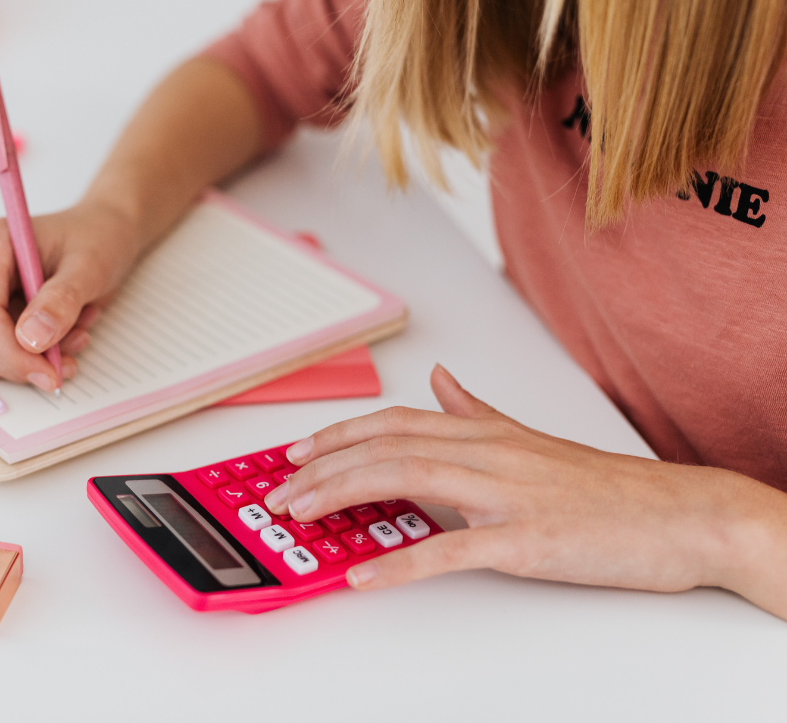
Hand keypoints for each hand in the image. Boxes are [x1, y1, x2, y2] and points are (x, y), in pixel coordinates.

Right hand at [0, 199, 140, 389]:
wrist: (101, 235)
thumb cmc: (95, 241)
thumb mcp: (89, 268)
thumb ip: (61, 300)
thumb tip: (30, 339)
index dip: (10, 351)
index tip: (49, 373)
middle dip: (20, 363)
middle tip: (68, 365)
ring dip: (29, 361)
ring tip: (76, 336)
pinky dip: (29, 359)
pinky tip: (64, 337)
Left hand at [264, 365, 786, 617]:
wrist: (678, 516)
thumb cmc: (603, 489)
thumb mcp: (531, 439)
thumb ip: (479, 411)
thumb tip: (444, 381)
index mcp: (486, 432)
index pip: (394, 422)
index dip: (338, 434)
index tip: (296, 453)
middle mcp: (488, 452)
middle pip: (386, 447)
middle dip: (323, 468)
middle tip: (278, 491)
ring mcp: (506, 494)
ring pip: (407, 479)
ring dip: (343, 497)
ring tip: (299, 518)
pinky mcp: (526, 540)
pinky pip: (452, 549)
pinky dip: (401, 562)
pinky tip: (365, 575)